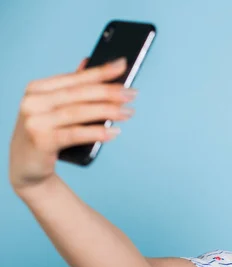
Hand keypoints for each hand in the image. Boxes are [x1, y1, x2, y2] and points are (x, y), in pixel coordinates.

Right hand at [9, 57, 135, 192]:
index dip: (100, 72)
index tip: (122, 65)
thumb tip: (88, 62)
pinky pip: (75, 134)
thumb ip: (70, 88)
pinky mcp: (41, 141)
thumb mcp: (54, 108)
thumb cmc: (46, 133)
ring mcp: (35, 121)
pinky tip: (114, 132)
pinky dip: (96, 132)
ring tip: (129, 112)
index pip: (75, 78)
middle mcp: (33, 101)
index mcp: (38, 88)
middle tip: (132, 94)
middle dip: (109, 92)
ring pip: (79, 112)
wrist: (27, 166)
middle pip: (79, 94)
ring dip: (108, 111)